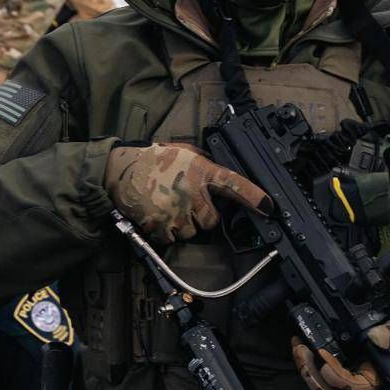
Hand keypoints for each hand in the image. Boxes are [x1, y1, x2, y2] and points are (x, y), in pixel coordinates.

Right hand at [104, 142, 269, 245]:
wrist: (120, 170)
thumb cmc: (153, 160)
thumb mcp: (184, 152)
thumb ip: (204, 163)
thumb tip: (221, 175)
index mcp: (201, 171)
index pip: (233, 184)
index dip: (253, 196)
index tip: (268, 207)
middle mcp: (192, 192)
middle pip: (212, 220)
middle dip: (202, 215)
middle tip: (187, 203)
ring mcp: (177, 211)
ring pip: (192, 231)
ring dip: (184, 224)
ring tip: (168, 206)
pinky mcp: (161, 225)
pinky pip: (173, 238)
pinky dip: (167, 231)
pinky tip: (158, 214)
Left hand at [291, 317, 389, 389]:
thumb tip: (375, 336)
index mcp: (373, 385)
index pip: (349, 388)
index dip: (333, 373)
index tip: (322, 353)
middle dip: (309, 373)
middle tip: (300, 349)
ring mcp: (345, 387)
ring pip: (320, 388)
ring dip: (305, 369)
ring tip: (297, 346)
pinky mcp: (336, 378)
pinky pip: (318, 379)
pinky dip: (307, 364)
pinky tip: (301, 346)